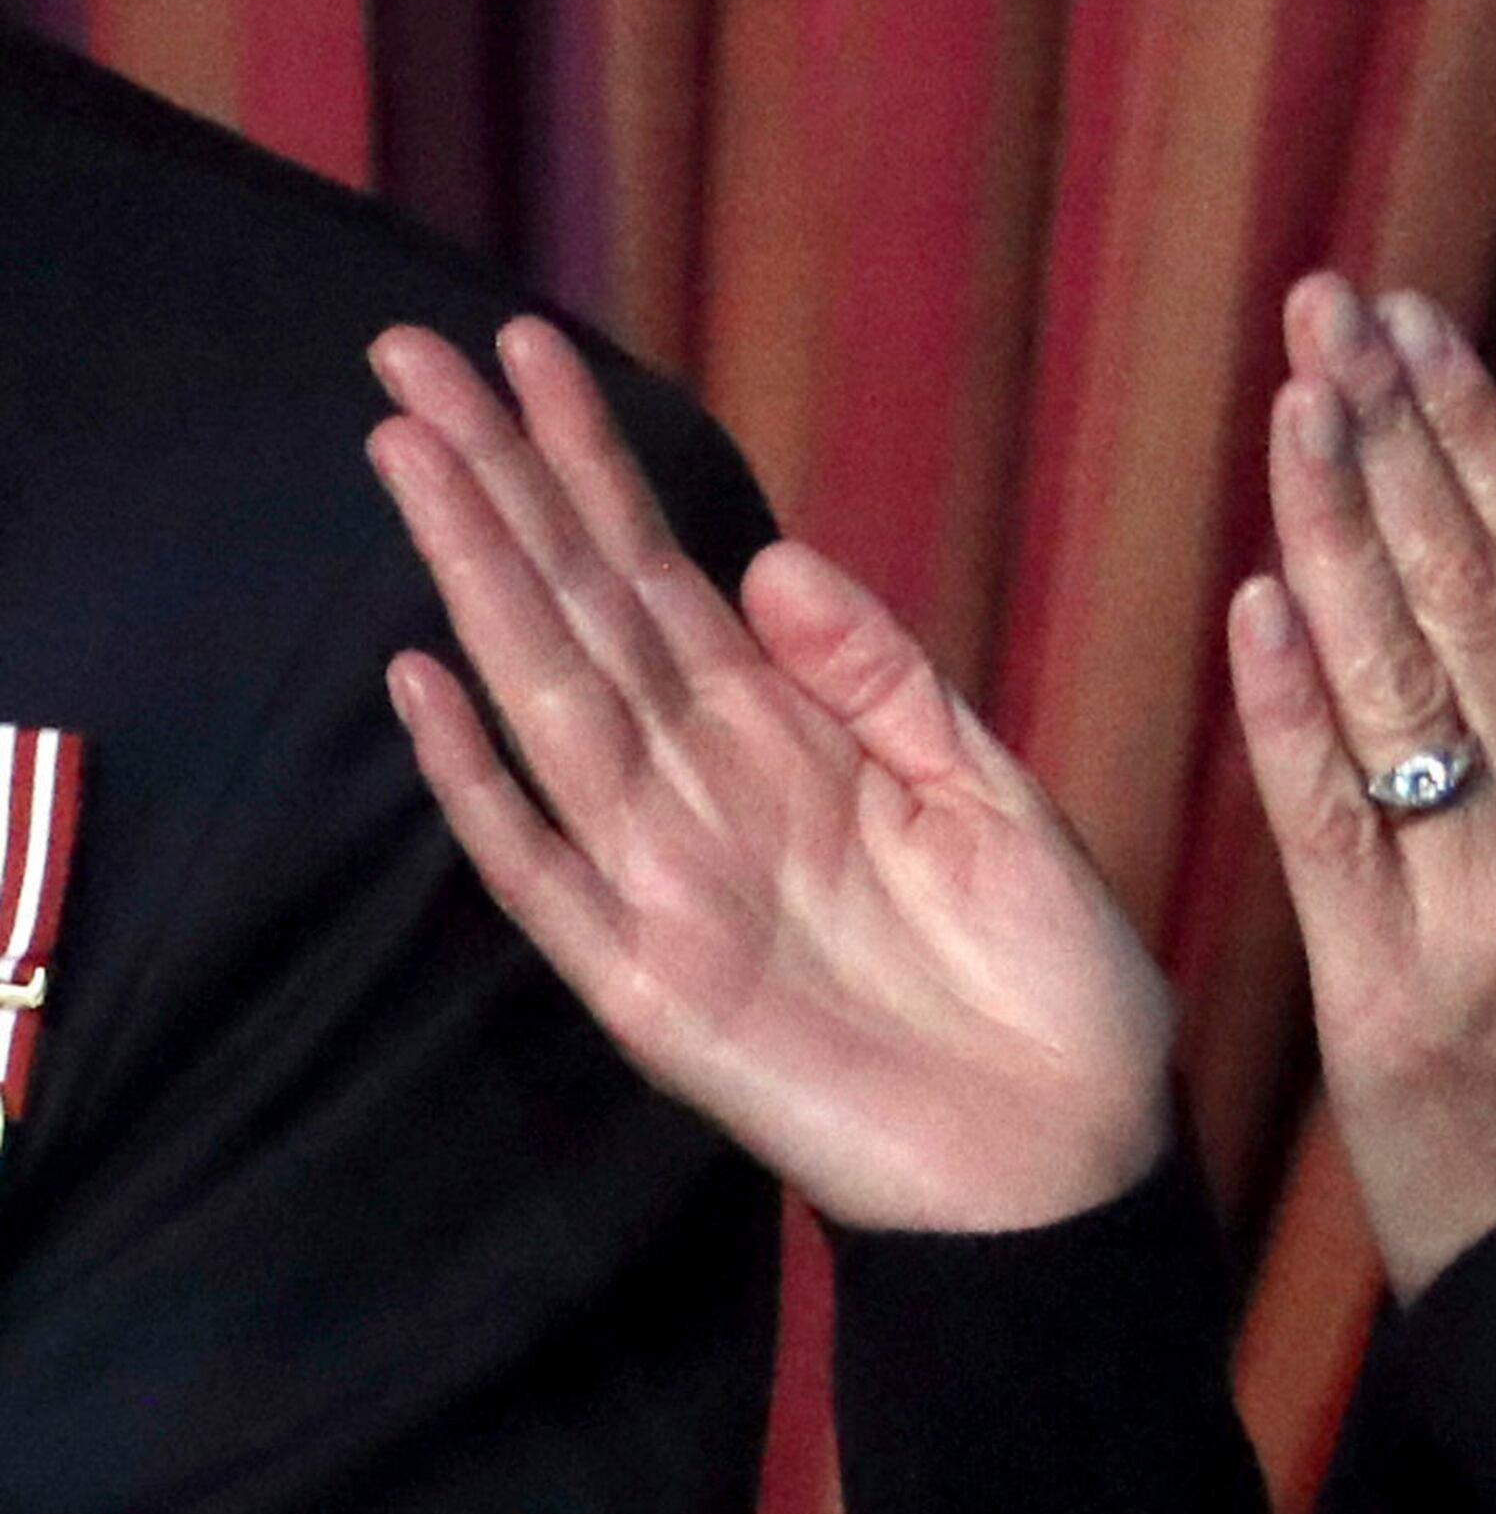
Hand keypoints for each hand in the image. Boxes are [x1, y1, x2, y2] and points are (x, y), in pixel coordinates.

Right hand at [367, 319, 1176, 1234]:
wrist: (1070, 1163)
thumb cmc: (1045, 983)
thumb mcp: (988, 794)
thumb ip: (880, 679)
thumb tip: (765, 558)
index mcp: (783, 739)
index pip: (658, 573)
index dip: (590, 464)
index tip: (526, 350)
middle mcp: (701, 792)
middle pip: (578, 608)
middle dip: (496, 483)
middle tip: (407, 350)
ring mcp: (662, 886)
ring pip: (545, 699)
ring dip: (475, 579)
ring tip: (409, 456)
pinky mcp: (651, 990)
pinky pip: (548, 874)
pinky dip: (482, 785)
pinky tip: (424, 684)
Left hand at [1228, 278, 1495, 1301]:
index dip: (1479, 437)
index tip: (1415, 325)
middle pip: (1480, 590)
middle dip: (1401, 432)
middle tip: (1330, 306)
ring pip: (1407, 678)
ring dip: (1340, 525)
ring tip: (1291, 399)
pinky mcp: (1399, 991)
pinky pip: (1339, 822)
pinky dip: (1295, 709)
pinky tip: (1259, 603)